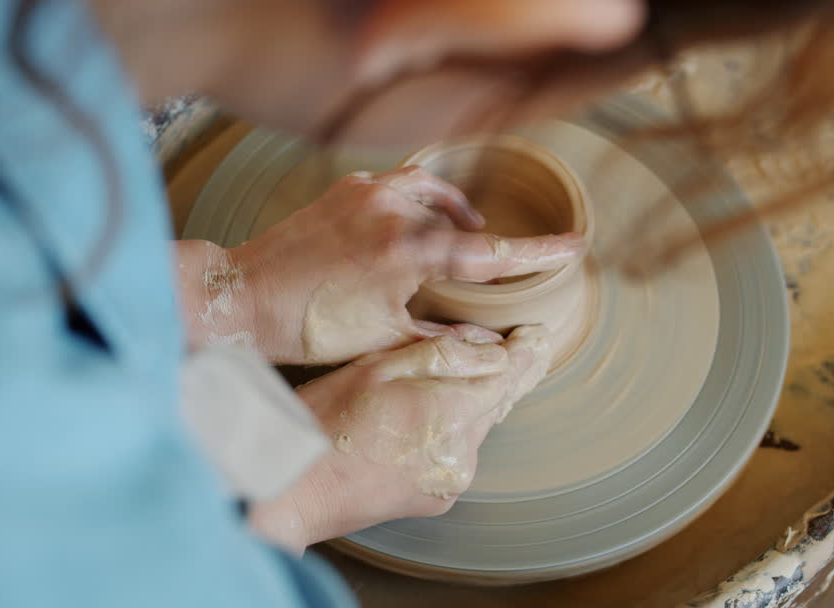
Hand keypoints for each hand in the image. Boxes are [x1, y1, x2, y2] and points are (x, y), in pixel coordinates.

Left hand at [228, 166, 583, 363]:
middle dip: (489, 243)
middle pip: (464, 223)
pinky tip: (416, 219)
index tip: (577, 244)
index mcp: (409, 252)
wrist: (244, 296)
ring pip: (434, 191)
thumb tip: (493, 347)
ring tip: (463, 236)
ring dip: (453, 214)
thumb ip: (443, 337)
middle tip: (506, 260)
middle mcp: (393, 212)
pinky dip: (419, 198)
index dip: (539, 251)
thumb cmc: (310, 325)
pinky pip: (399, 182)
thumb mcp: (384, 339)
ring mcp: (368, 194)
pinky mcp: (346, 189)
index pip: (491, 253)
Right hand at [249, 325, 552, 552]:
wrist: (295, 489)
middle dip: (506, 375)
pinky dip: (453, 432)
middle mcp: (460, 451)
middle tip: (528, 348)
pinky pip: (458, 453)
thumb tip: (491, 346)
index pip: (505, 376)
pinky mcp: (438, 497)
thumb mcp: (376, 367)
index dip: (525, 353)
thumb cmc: (323, 421)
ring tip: (469, 378)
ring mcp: (451, 478)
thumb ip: (440, 355)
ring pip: (477, 428)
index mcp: (448, 412)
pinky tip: (430, 418)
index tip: (539, 336)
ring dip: (475, 404)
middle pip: (496, 402)